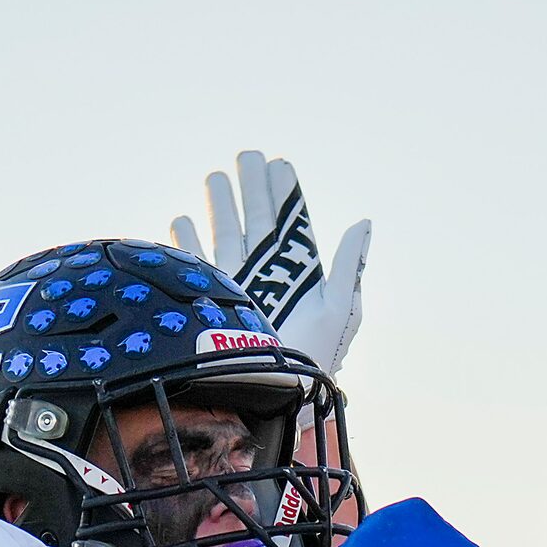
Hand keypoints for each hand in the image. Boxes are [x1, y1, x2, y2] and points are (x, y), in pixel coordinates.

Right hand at [171, 150, 372, 375]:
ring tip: (216, 177)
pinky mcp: (214, 297)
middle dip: (253, 188)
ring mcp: (239, 282)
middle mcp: (268, 271)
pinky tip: (181, 220)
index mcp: (300, 270)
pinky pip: (198, 263)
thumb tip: (364, 221)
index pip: (293, 222)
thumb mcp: (342, 307)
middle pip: (259, 220)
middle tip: (248, 156)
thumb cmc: (316, 355)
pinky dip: (187, 241)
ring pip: (227, 233)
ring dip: (221, 205)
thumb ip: (349, 263)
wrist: (278, 390)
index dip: (287, 193)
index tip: (280, 164)